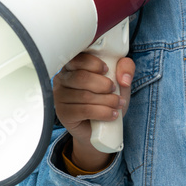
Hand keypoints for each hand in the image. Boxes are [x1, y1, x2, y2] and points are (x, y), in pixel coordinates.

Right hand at [53, 52, 134, 169]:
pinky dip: (103, 112)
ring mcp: (60, 97)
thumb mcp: (120, 81)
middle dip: (103, 84)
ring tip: (118, 104)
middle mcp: (63, 79)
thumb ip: (126, 68)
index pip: (78, 58)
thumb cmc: (106, 99)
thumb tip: (123, 77)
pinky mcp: (63, 114)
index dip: (94, 63)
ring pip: (84, 96)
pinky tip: (112, 114)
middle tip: (114, 89)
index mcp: (73, 66)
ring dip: (107, 100)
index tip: (106, 70)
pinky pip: (84, 111)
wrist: (101, 127)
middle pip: (81, 77)